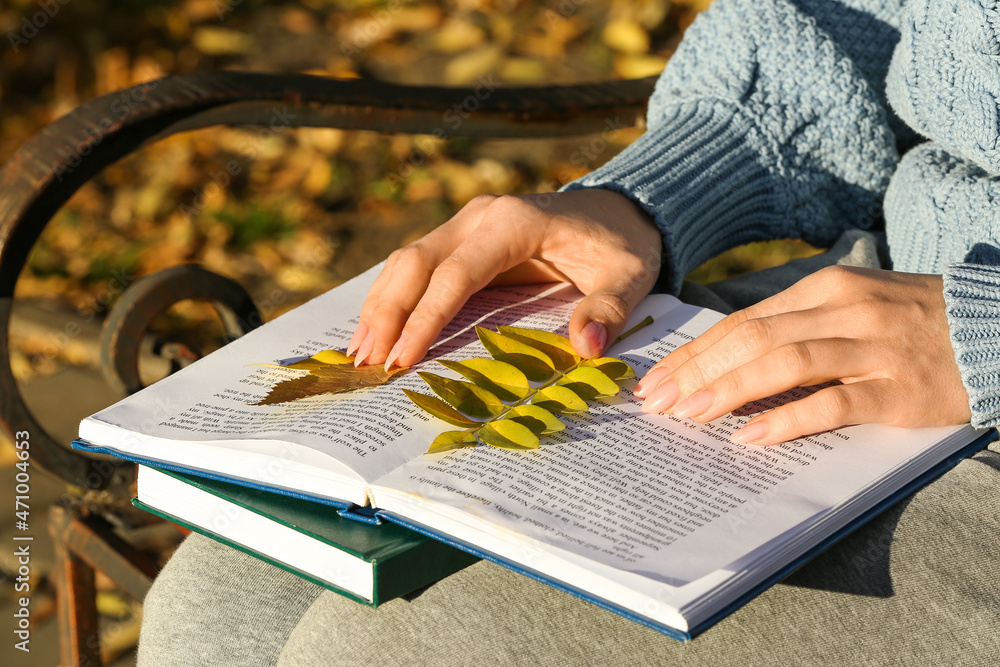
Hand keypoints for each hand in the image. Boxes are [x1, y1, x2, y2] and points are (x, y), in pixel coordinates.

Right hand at [348, 189, 662, 368]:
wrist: (622, 208)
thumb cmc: (623, 244)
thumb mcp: (630, 276)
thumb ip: (608, 309)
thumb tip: (585, 349)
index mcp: (514, 222)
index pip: (456, 274)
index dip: (427, 317)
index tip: (404, 358)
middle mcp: (481, 216)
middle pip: (415, 263)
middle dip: (388, 314)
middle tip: (369, 363)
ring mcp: (467, 223)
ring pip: (406, 261)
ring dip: (381, 305)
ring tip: (362, 352)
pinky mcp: (462, 237)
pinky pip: (418, 265)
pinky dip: (394, 296)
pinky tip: (379, 329)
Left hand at [633, 266, 970, 444]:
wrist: (994, 329)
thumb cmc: (910, 321)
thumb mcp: (850, 306)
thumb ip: (794, 326)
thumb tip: (726, 358)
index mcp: (826, 289)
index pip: (743, 321)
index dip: (696, 352)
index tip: (658, 379)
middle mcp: (845, 311)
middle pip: (752, 339)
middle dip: (697, 372)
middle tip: (657, 402)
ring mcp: (873, 350)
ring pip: (785, 364)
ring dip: (729, 390)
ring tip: (690, 415)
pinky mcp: (898, 391)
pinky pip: (833, 404)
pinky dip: (787, 420)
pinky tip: (750, 437)